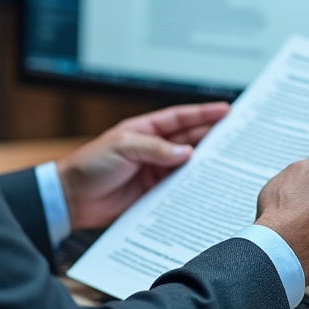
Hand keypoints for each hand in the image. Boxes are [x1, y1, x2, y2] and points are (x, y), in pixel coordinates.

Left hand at [55, 103, 228, 230]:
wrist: (72, 198)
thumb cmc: (89, 166)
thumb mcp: (123, 149)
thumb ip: (155, 149)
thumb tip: (185, 152)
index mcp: (143, 130)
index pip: (178, 118)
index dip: (202, 113)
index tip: (225, 109)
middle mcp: (151, 148)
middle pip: (187, 139)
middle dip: (211, 135)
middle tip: (236, 135)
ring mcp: (153, 170)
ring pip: (186, 164)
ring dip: (204, 162)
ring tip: (228, 160)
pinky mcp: (152, 192)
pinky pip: (177, 186)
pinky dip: (191, 185)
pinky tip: (206, 185)